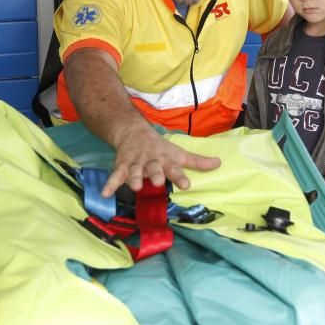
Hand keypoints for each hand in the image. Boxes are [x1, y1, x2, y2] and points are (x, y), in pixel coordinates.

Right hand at [102, 126, 220, 197]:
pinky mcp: (122, 165)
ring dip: (134, 178)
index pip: (175, 169)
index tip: (186, 184)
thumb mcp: (178, 153)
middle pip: (154, 168)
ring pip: (135, 170)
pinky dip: (110, 184)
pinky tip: (105, 193)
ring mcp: (136, 163)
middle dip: (155, 174)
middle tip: (158, 182)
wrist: (133, 132)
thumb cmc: (160, 148)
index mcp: (166, 160)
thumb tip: (219, 164)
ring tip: (135, 186)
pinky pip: (115, 175)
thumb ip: (197, 161)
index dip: (180, 177)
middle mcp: (151, 162)